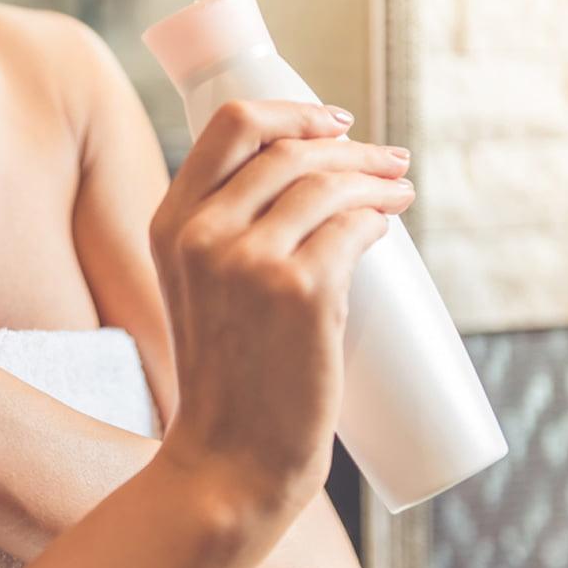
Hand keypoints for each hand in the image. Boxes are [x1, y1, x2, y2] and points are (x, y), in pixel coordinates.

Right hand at [148, 99, 414, 521]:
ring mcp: (249, 261)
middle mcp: (201, 233)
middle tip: (387, 161)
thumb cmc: (225, 374)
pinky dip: (378, 219)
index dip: (293, 111)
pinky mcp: (301, 292)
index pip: (230, 125)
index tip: (333, 122)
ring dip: (374, 179)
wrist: (228, 455)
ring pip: (326, 183)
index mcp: (169, 223)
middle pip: (289, 149)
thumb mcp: (196, 287)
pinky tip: (386, 225)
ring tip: (399, 193)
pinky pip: (352, 228)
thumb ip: (224, 233)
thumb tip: (307, 183)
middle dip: (351, 147)